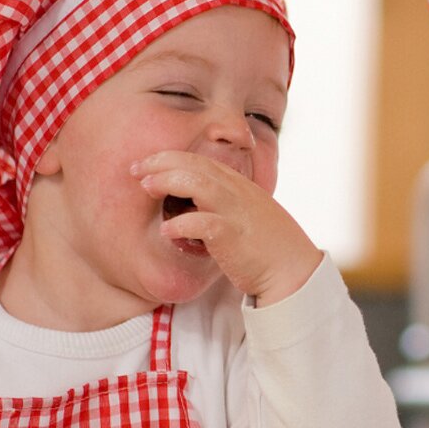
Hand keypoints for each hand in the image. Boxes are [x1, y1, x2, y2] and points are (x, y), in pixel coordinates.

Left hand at [133, 150, 323, 304]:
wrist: (293, 270)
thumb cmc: (267, 246)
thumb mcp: (246, 214)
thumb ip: (223, 203)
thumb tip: (193, 203)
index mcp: (239, 185)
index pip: (200, 159)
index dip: (169, 157)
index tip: (146, 164)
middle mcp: (237, 192)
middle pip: (194, 164)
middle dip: (160, 162)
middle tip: (135, 170)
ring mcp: (236, 212)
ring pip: (197, 182)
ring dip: (166, 181)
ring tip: (146, 188)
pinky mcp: (233, 236)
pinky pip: (202, 223)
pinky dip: (180, 225)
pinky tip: (165, 231)